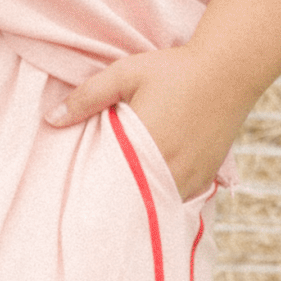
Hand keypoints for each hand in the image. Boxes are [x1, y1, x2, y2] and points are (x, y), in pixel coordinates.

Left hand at [45, 41, 249, 201]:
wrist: (229, 69)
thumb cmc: (174, 69)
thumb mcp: (126, 74)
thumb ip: (87, 98)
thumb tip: (50, 120)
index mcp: (144, 146)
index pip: (110, 187)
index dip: (94, 196)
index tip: (78, 202)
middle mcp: (169, 169)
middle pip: (133, 201)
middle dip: (115, 203)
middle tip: (94, 211)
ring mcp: (190, 177)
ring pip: (156, 204)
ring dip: (140, 201)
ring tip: (120, 202)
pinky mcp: (205, 178)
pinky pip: (176, 199)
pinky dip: (161, 197)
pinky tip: (148, 191)